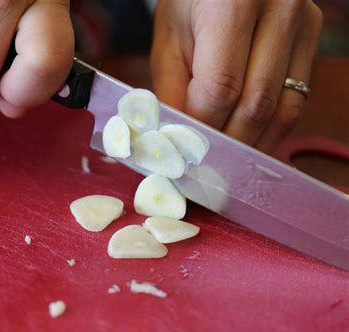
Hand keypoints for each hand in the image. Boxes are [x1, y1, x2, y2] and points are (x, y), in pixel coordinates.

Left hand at [151, 0, 322, 152]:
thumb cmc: (188, 2)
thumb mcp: (169, 40)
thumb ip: (172, 91)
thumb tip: (179, 141)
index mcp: (233, 5)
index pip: (221, 88)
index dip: (202, 128)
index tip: (186, 151)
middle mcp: (280, 12)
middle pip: (256, 104)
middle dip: (227, 144)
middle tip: (205, 166)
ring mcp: (303, 26)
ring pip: (282, 110)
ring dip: (252, 144)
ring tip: (226, 161)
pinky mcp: (312, 39)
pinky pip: (296, 101)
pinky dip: (271, 129)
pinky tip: (249, 142)